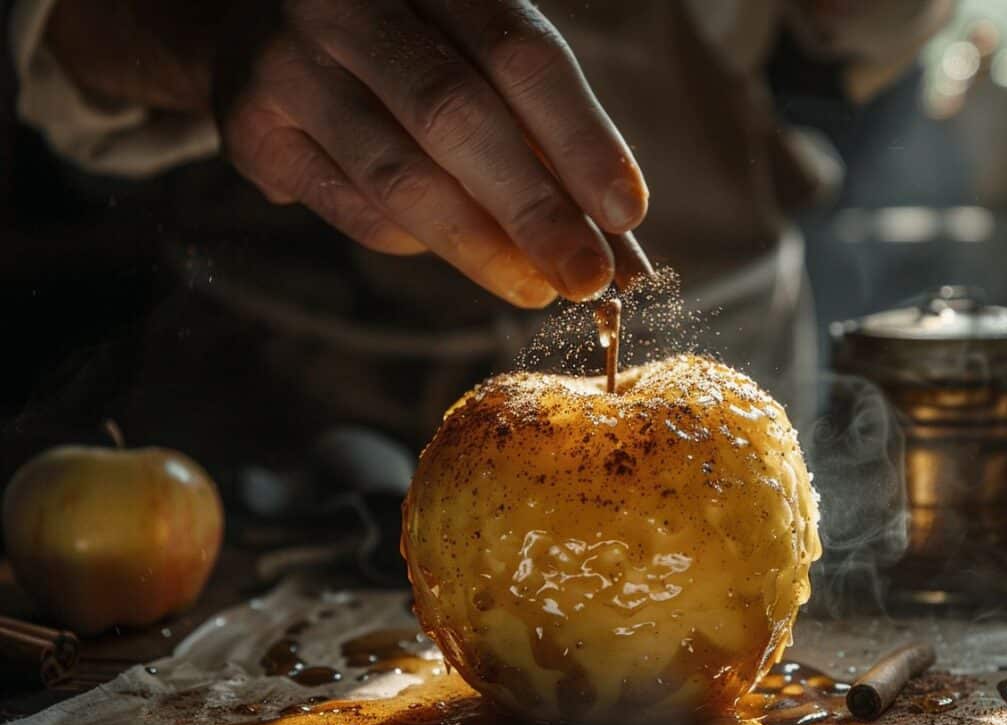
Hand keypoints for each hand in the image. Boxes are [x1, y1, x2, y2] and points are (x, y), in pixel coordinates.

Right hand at [48, 0, 648, 306]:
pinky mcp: (252, 127)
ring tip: (535, 288)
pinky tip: (457, 249)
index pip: (519, 54)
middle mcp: (350, 1)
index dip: (580, 138)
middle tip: (587, 278)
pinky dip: (414, 239)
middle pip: (456, 115)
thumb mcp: (478, 62)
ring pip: (397, 175)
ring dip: (478, 246)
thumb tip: (619, 242)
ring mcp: (289, 60)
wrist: (262, 29)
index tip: (626, 214)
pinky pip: (352, 205)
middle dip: (533, 209)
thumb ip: (544, 139)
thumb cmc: (410, 50)